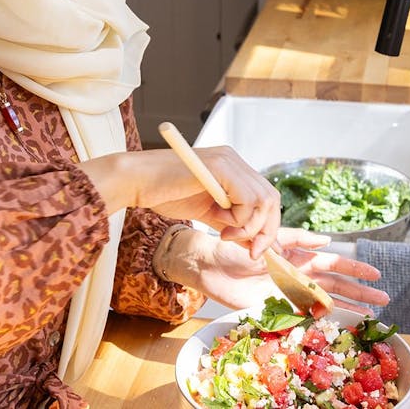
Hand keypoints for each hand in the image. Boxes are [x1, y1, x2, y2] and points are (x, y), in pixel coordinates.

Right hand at [82, 147, 281, 258]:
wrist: (138, 182)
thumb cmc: (165, 195)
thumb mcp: (209, 214)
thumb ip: (232, 225)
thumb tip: (255, 245)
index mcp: (233, 168)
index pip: (266, 198)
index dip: (267, 226)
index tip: (254, 250)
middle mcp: (235, 160)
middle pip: (271, 199)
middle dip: (265, 230)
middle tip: (249, 250)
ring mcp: (229, 161)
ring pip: (264, 200)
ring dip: (248, 226)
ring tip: (224, 233)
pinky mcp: (221, 167)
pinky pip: (248, 200)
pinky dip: (239, 219)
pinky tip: (218, 221)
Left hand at [163, 227, 389, 314]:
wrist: (209, 265)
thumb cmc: (236, 245)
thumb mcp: (268, 236)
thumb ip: (296, 239)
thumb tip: (327, 240)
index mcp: (299, 256)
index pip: (334, 263)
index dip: (355, 270)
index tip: (375, 276)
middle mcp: (299, 275)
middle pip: (336, 285)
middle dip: (360, 293)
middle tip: (383, 301)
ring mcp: (289, 292)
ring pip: (324, 301)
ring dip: (347, 308)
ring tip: (370, 316)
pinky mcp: (277, 307)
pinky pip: (303, 315)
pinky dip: (320, 320)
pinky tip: (337, 325)